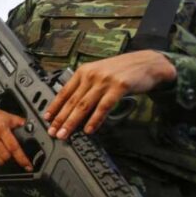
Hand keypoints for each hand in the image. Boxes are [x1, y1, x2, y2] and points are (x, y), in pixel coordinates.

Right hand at [0, 104, 31, 169]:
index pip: (13, 147)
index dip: (22, 158)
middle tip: (12, 153)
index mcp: (0, 129)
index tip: (28, 166)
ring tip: (2, 152)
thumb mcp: (10, 117)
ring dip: (2, 159)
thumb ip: (21, 124)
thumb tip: (32, 129)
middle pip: (5, 157)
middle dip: (11, 158)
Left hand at [44, 50, 176, 139]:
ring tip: (65, 133)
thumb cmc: (122, 70)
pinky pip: (103, 107)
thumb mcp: (99, 73)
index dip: (54, 106)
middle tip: (53, 131)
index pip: (64, 91)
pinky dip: (95, 120)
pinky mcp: (119, 87)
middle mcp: (91, 75)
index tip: (47, 118)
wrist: (148, 62)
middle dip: (60, 118)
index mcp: (84, 71)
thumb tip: (71, 105)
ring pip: (84, 105)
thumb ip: (85, 86)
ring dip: (73, 122)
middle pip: (72, 101)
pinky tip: (89, 130)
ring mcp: (105, 81)